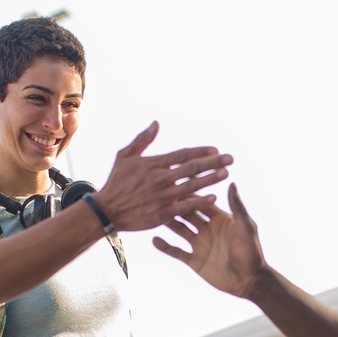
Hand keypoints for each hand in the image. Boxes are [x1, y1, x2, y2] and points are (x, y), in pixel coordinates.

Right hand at [96, 122, 232, 231]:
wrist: (106, 209)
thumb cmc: (116, 182)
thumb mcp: (125, 156)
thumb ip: (142, 140)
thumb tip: (156, 123)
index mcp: (153, 163)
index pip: (182, 155)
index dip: (201, 152)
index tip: (216, 150)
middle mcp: (160, 178)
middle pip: (192, 168)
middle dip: (213, 163)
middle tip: (230, 159)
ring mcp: (162, 196)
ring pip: (192, 186)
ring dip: (211, 179)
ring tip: (226, 174)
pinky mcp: (162, 213)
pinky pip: (185, 207)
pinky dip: (200, 202)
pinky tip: (214, 198)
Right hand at [152, 184, 266, 298]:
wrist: (249, 281)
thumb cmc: (251, 252)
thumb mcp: (245, 227)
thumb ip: (237, 206)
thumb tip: (232, 182)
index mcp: (220, 219)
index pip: (201, 203)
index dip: (190, 195)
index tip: (176, 185)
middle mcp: (208, 229)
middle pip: (187, 214)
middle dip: (175, 206)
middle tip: (159, 197)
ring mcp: (200, 245)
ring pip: (180, 230)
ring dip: (168, 223)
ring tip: (153, 215)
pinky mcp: (195, 260)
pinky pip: (177, 252)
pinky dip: (165, 247)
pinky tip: (154, 239)